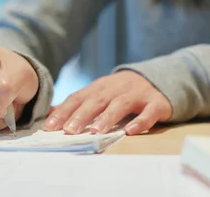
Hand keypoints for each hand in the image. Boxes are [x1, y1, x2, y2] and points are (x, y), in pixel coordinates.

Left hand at [43, 71, 171, 134]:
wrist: (160, 78)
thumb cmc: (123, 91)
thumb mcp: (100, 93)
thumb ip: (78, 103)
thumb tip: (49, 114)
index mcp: (100, 87)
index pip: (79, 97)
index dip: (64, 111)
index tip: (50, 126)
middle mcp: (117, 88)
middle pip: (97, 100)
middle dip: (82, 115)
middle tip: (69, 130)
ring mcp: (138, 94)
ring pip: (121, 104)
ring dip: (108, 117)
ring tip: (96, 131)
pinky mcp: (156, 103)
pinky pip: (149, 112)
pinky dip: (141, 121)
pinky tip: (131, 131)